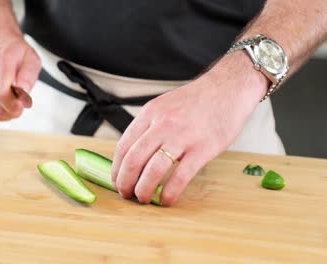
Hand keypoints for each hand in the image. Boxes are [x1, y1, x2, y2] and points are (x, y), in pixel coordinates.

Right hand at [0, 34, 40, 122]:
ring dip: (1, 116)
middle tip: (18, 107)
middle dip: (10, 112)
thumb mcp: (32, 60)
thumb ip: (29, 77)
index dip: (13, 106)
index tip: (21, 106)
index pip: (1, 93)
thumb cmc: (15, 53)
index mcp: (0, 60)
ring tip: (9, 107)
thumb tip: (23, 95)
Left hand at [111, 53, 267, 205]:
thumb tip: (134, 156)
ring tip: (143, 199)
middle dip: (125, 182)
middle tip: (126, 194)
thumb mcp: (164, 106)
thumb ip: (149, 127)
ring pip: (153, 170)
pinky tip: (167, 200)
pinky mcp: (202, 149)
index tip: (116, 181)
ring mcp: (182, 136)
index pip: (123, 145)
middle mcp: (162, 124)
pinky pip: (180, 177)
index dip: (116, 168)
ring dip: (143, 190)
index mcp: (150, 113)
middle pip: (133, 160)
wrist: (228, 88)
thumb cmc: (196, 101)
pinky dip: (170, 192)